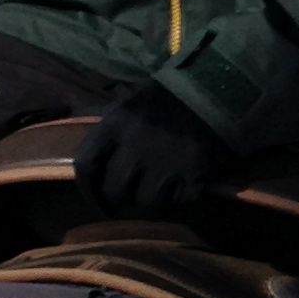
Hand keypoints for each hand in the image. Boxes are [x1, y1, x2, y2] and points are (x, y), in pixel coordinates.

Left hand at [75, 80, 228, 216]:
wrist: (212, 95)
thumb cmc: (162, 105)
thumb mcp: (127, 110)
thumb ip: (107, 136)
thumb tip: (88, 168)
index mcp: (116, 124)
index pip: (86, 164)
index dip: (88, 189)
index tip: (98, 199)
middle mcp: (137, 144)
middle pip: (115, 190)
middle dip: (121, 197)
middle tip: (131, 194)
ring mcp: (166, 161)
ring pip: (147, 201)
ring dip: (153, 198)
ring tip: (161, 185)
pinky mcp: (193, 174)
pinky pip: (177, 203)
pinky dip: (179, 199)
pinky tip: (183, 183)